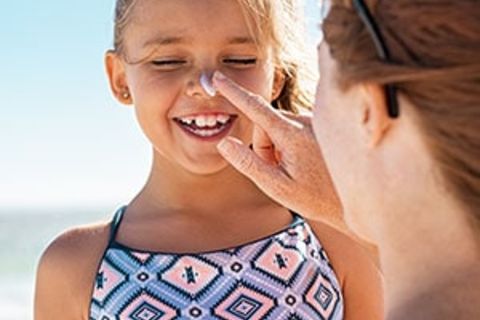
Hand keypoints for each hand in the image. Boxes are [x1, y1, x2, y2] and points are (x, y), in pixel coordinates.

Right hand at [213, 71, 347, 231]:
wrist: (355, 199)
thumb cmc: (315, 198)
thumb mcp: (277, 186)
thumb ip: (248, 163)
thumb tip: (225, 142)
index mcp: (292, 134)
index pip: (255, 108)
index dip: (233, 92)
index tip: (218, 78)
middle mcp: (305, 122)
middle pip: (265, 126)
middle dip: (264, 147)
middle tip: (279, 173)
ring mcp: (314, 123)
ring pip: (278, 129)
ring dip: (278, 148)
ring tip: (296, 171)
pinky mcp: (319, 127)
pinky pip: (292, 130)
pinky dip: (290, 146)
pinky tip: (306, 164)